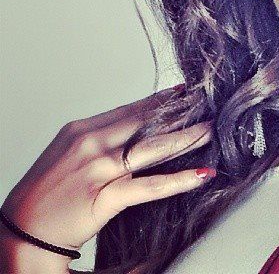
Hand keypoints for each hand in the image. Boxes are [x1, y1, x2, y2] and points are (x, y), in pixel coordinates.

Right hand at [1, 85, 213, 258]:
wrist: (21, 232)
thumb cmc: (46, 194)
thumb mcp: (68, 153)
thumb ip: (100, 137)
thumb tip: (134, 127)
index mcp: (82, 129)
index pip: (132, 109)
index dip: (162, 100)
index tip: (185, 92)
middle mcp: (92, 143)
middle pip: (148, 122)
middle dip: (182, 113)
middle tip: (208, 105)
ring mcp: (100, 169)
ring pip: (155, 147)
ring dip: (188, 137)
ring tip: (211, 130)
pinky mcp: (106, 196)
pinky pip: (151, 186)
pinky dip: (180, 179)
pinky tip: (201, 174)